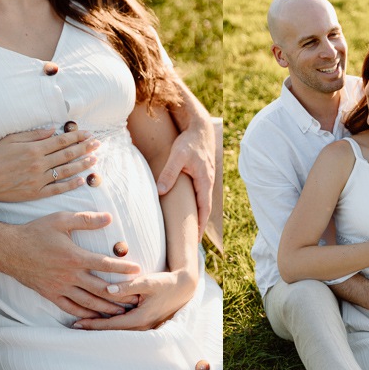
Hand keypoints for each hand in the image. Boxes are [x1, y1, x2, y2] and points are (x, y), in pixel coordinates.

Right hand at [0, 128, 99, 202]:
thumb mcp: (11, 140)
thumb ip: (33, 135)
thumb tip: (53, 129)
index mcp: (33, 149)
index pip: (61, 141)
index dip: (77, 137)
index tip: (88, 134)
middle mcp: (38, 164)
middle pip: (67, 155)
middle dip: (85, 148)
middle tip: (98, 144)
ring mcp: (38, 180)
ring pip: (66, 171)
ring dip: (82, 164)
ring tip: (95, 159)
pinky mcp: (36, 193)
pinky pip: (57, 188)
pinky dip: (70, 184)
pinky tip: (81, 180)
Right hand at [0, 211, 140, 317]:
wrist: (9, 249)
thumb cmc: (36, 232)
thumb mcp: (61, 220)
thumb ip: (86, 219)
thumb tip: (109, 217)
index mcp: (74, 257)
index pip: (105, 264)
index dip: (123, 268)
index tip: (138, 270)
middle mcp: (69, 275)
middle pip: (100, 289)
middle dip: (120, 295)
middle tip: (136, 300)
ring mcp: (59, 287)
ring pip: (87, 302)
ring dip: (105, 308)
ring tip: (121, 312)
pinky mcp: (50, 294)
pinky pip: (70, 308)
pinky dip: (84, 314)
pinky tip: (95, 317)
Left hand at [72, 269, 197, 330]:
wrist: (184, 288)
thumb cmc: (166, 283)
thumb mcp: (148, 281)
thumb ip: (128, 286)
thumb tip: (108, 290)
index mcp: (140, 318)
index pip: (111, 325)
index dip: (93, 325)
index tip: (77, 324)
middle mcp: (141, 326)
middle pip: (112, 331)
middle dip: (94, 328)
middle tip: (74, 326)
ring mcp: (144, 326)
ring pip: (118, 330)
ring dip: (102, 327)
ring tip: (84, 324)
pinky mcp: (145, 322)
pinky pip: (125, 326)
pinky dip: (111, 324)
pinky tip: (102, 319)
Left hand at [156, 120, 214, 239]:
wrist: (199, 128)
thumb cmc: (189, 142)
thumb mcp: (177, 156)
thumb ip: (169, 173)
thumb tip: (161, 190)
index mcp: (204, 181)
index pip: (204, 209)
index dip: (200, 225)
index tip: (196, 239)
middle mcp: (208, 182)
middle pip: (205, 209)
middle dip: (200, 225)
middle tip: (193, 241)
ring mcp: (206, 179)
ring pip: (203, 202)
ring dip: (198, 216)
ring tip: (190, 230)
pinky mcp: (202, 175)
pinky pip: (200, 194)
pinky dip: (197, 205)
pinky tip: (189, 209)